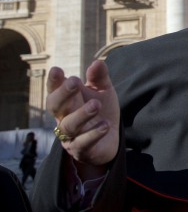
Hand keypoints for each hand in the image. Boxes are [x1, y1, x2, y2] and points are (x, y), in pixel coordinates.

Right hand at [47, 60, 119, 177]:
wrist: (110, 140)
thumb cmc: (101, 112)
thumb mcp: (103, 92)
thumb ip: (99, 78)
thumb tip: (98, 62)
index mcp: (66, 101)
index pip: (54, 90)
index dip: (54, 81)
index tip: (57, 70)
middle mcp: (63, 117)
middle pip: (55, 106)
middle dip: (63, 93)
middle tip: (75, 81)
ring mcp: (70, 135)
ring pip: (69, 125)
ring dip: (82, 114)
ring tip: (97, 105)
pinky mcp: (81, 150)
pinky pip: (83, 143)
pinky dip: (93, 134)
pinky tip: (105, 125)